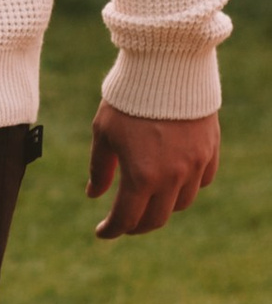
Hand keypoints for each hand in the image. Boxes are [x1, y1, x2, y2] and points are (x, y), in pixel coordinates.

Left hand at [86, 105, 219, 238]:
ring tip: (145, 198)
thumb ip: (100, 168)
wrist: (165, 71)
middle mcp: (172, 178)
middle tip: (123, 221)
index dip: (112, 230)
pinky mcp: (209, 153)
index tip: (101, 232)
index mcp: (141, 176)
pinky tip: (171, 180)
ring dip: (162, 207)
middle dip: (137, 225)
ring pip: (181, 203)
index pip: (127, 218)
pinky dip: (185, 187)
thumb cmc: (126, 101)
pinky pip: (200, 182)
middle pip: (156, 219)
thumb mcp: (103, 133)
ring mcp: (194, 166)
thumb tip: (94, 195)